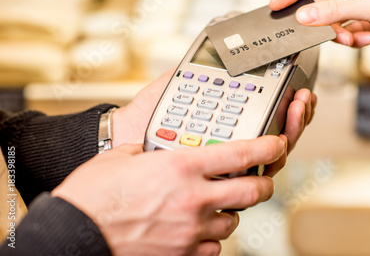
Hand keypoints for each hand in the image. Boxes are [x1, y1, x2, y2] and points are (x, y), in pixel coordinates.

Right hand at [52, 136, 285, 255]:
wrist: (73, 235)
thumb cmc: (92, 195)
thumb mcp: (123, 156)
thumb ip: (151, 150)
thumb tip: (160, 149)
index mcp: (181, 166)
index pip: (241, 153)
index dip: (268, 146)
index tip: (278, 142)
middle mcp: (193, 198)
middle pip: (253, 191)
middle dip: (264, 183)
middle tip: (261, 179)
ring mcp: (191, 230)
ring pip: (235, 221)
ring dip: (232, 211)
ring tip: (217, 205)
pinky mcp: (183, 254)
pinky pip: (213, 247)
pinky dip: (211, 237)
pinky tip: (197, 230)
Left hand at [112, 13, 316, 158]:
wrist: (121, 139)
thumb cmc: (146, 117)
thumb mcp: (176, 86)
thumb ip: (199, 71)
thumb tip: (217, 46)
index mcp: (227, 124)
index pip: (267, 116)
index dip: (287, 104)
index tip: (299, 87)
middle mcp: (232, 146)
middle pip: (278, 135)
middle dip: (298, 115)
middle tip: (304, 97)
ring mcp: (229, 165)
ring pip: (274, 153)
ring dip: (293, 129)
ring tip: (298, 106)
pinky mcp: (221, 179)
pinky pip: (255, 170)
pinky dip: (273, 154)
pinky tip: (281, 135)